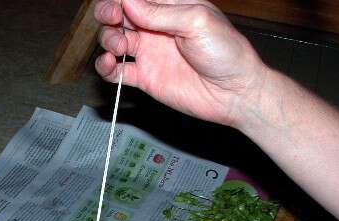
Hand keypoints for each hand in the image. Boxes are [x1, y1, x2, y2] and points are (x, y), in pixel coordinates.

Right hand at [94, 0, 266, 126]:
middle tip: (112, 19)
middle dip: (107, 13)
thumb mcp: (196, 21)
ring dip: (108, 39)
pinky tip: (108, 64)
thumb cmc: (225, 52)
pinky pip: (116, 72)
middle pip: (118, 15)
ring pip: (114, 40)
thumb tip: (127, 1)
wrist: (233, 92)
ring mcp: (148, 54)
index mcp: (170, 7)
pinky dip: (105, 67)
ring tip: (118, 46)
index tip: (118, 5)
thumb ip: (160, 12)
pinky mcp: (144, 78)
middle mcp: (155, 28)